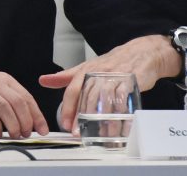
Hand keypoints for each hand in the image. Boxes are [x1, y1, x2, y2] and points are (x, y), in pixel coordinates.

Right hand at [0, 67, 48, 137]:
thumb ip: (9, 100)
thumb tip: (27, 119)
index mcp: (5, 80)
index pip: (26, 97)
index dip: (37, 115)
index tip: (42, 128)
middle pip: (18, 102)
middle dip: (26, 121)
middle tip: (27, 133)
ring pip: (5, 107)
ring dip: (13, 124)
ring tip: (15, 135)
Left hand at [39, 35, 180, 132]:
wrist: (142, 52)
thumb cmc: (113, 62)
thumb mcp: (87, 67)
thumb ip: (66, 76)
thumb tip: (44, 80)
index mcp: (87, 70)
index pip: (73, 89)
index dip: (69, 108)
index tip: (66, 124)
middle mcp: (99, 71)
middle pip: (88, 96)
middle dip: (82, 117)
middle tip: (79, 133)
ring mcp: (115, 75)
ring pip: (105, 99)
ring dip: (102, 119)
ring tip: (100, 134)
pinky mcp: (131, 80)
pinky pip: (123, 98)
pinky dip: (121, 113)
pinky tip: (119, 125)